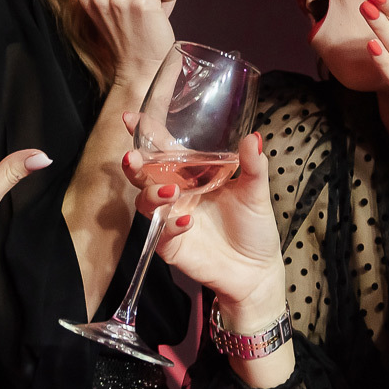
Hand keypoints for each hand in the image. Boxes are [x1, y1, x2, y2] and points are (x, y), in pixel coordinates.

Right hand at [119, 131, 286, 318]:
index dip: (146, 133)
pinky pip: (162, 232)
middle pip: (145, 175)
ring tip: (171, 191)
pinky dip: (172, 225)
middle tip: (133, 158)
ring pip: (146, 202)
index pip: (164, 150)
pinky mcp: (172, 245)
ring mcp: (171, 219)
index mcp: (192, 175)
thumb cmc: (254, 227)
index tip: (131, 118)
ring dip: (153, 194)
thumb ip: (253, 165)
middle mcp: (177, 194)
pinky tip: (187, 221)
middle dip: (135, 164)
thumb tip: (253, 136)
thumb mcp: (256, 192)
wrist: (257, 270)